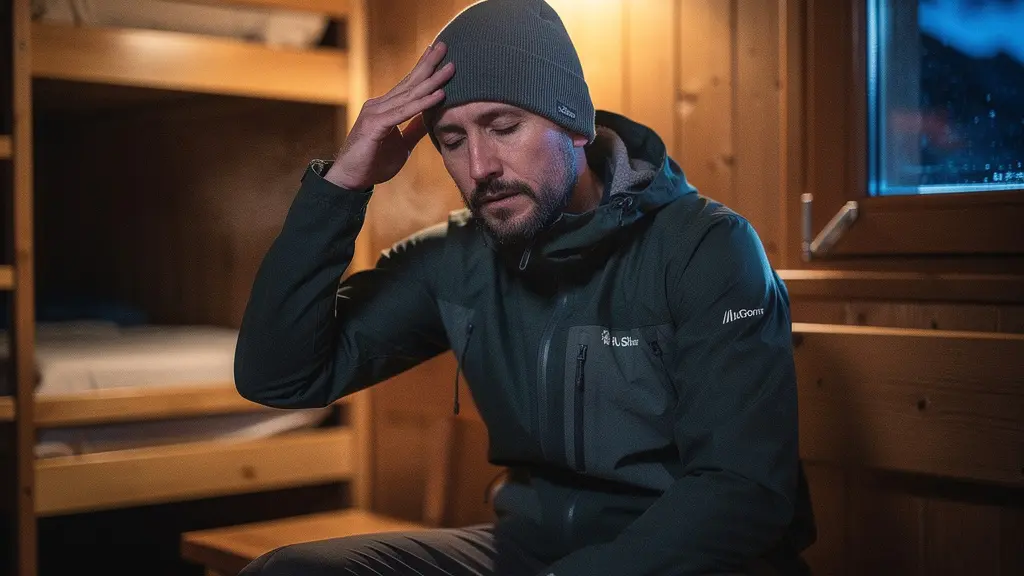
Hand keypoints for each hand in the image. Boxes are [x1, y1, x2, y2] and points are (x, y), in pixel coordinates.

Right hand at [325, 42, 454, 189]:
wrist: (350, 180)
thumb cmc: (373, 163)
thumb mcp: (401, 146)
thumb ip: (414, 130)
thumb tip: (430, 120)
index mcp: (385, 108)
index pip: (408, 85)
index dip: (424, 69)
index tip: (439, 54)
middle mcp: (379, 105)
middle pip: (409, 82)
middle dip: (428, 64)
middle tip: (444, 45)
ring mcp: (376, 113)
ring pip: (409, 95)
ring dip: (431, 81)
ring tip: (449, 67)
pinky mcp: (375, 126)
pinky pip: (404, 113)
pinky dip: (422, 104)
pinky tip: (438, 94)